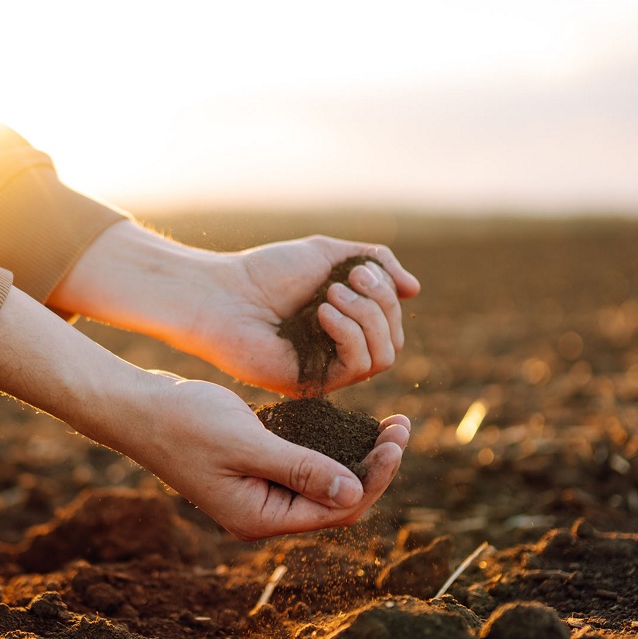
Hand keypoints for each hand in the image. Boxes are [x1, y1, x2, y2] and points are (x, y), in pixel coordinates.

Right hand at [120, 376, 410, 539]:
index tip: (396, 439)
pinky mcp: (255, 470)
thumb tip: (355, 492)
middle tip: (402, 425)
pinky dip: (332, 448)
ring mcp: (259, 493)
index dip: (375, 478)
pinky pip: (305, 467)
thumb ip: (300, 469)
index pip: (338, 510)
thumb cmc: (184, 423)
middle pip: (338, 501)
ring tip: (390, 424)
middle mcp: (264, 513)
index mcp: (261, 518)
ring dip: (359, 456)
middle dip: (374, 467)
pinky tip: (352, 424)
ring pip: (325, 483)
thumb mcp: (247, 443)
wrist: (137, 409)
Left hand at [188, 235, 420, 394]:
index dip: (386, 294)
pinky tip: (323, 313)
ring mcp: (328, 370)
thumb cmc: (267, 272)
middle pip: (394, 339)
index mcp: (345, 324)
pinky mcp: (314, 385)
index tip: (358, 269)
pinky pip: (359, 368)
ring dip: (366, 318)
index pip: (392, 321)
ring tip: (330, 295)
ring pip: (384, 356)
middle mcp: (340, 351)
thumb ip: (375, 263)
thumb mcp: (330, 254)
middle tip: (346, 281)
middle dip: (380, 304)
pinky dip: (350, 334)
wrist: (223, 294)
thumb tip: (414, 290)